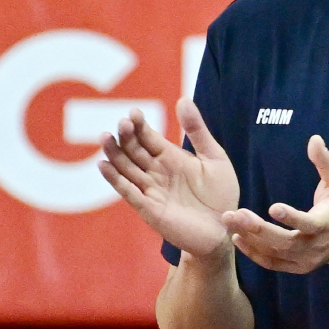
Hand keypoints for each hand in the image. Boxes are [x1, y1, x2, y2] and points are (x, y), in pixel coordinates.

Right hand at [99, 97, 239, 259]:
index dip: (139, 125)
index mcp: (170, 157)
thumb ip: (197, 130)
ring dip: (115, 154)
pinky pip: (129, 193)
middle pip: (134, 151)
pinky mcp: (149, 209)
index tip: (133, 112)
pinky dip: (115, 180)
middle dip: (126, 137)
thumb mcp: (214, 157)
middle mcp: (156, 172)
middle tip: (122, 123)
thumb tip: (183, 99)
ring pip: (126, 169)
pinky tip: (103, 165)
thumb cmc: (221, 195)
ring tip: (106, 138)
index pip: (148, 137)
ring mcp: (151, 190)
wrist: (225, 229)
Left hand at [224, 135, 328, 273]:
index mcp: (327, 223)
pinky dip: (253, 253)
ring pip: (275, 253)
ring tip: (231, 221)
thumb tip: (314, 139)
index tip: (273, 207)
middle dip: (259, 229)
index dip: (292, 217)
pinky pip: (271, 263)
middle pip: (285, 242)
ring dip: (251, 238)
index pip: (309, 223)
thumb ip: (325, 161)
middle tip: (236, 214)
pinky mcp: (296, 267)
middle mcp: (315, 245)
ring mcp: (305, 259)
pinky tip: (237, 237)